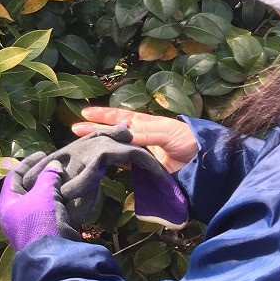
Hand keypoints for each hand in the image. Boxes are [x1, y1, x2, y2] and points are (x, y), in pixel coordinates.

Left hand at [0, 154, 78, 251]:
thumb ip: (48, 176)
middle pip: (29, 189)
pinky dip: (62, 203)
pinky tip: (74, 194)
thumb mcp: (44, 193)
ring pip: (43, 201)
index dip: (29, 162)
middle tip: (58, 167)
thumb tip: (53, 166)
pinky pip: (52, 213)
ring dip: (55, 190)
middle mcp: (15, 215)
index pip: (14, 176)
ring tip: (69, 178)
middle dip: (44, 177)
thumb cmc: (42, 221)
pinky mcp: (45, 234)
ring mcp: (30, 226)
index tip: (43, 153)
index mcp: (7, 204)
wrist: (55, 258)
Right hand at [72, 107, 197, 173]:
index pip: (119, 116)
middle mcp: (140, 137)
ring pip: (116, 147)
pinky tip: (101, 161)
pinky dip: (113, 161)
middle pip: (113, 132)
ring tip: (83, 146)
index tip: (84, 112)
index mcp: (145, 123)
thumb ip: (144, 134)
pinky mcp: (145, 168)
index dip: (102, 114)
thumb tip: (121, 135)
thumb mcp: (166, 132)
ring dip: (101, 146)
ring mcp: (141, 153)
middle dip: (94, 130)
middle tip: (75, 131)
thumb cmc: (188, 141)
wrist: (205, 164)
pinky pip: (125, 163)